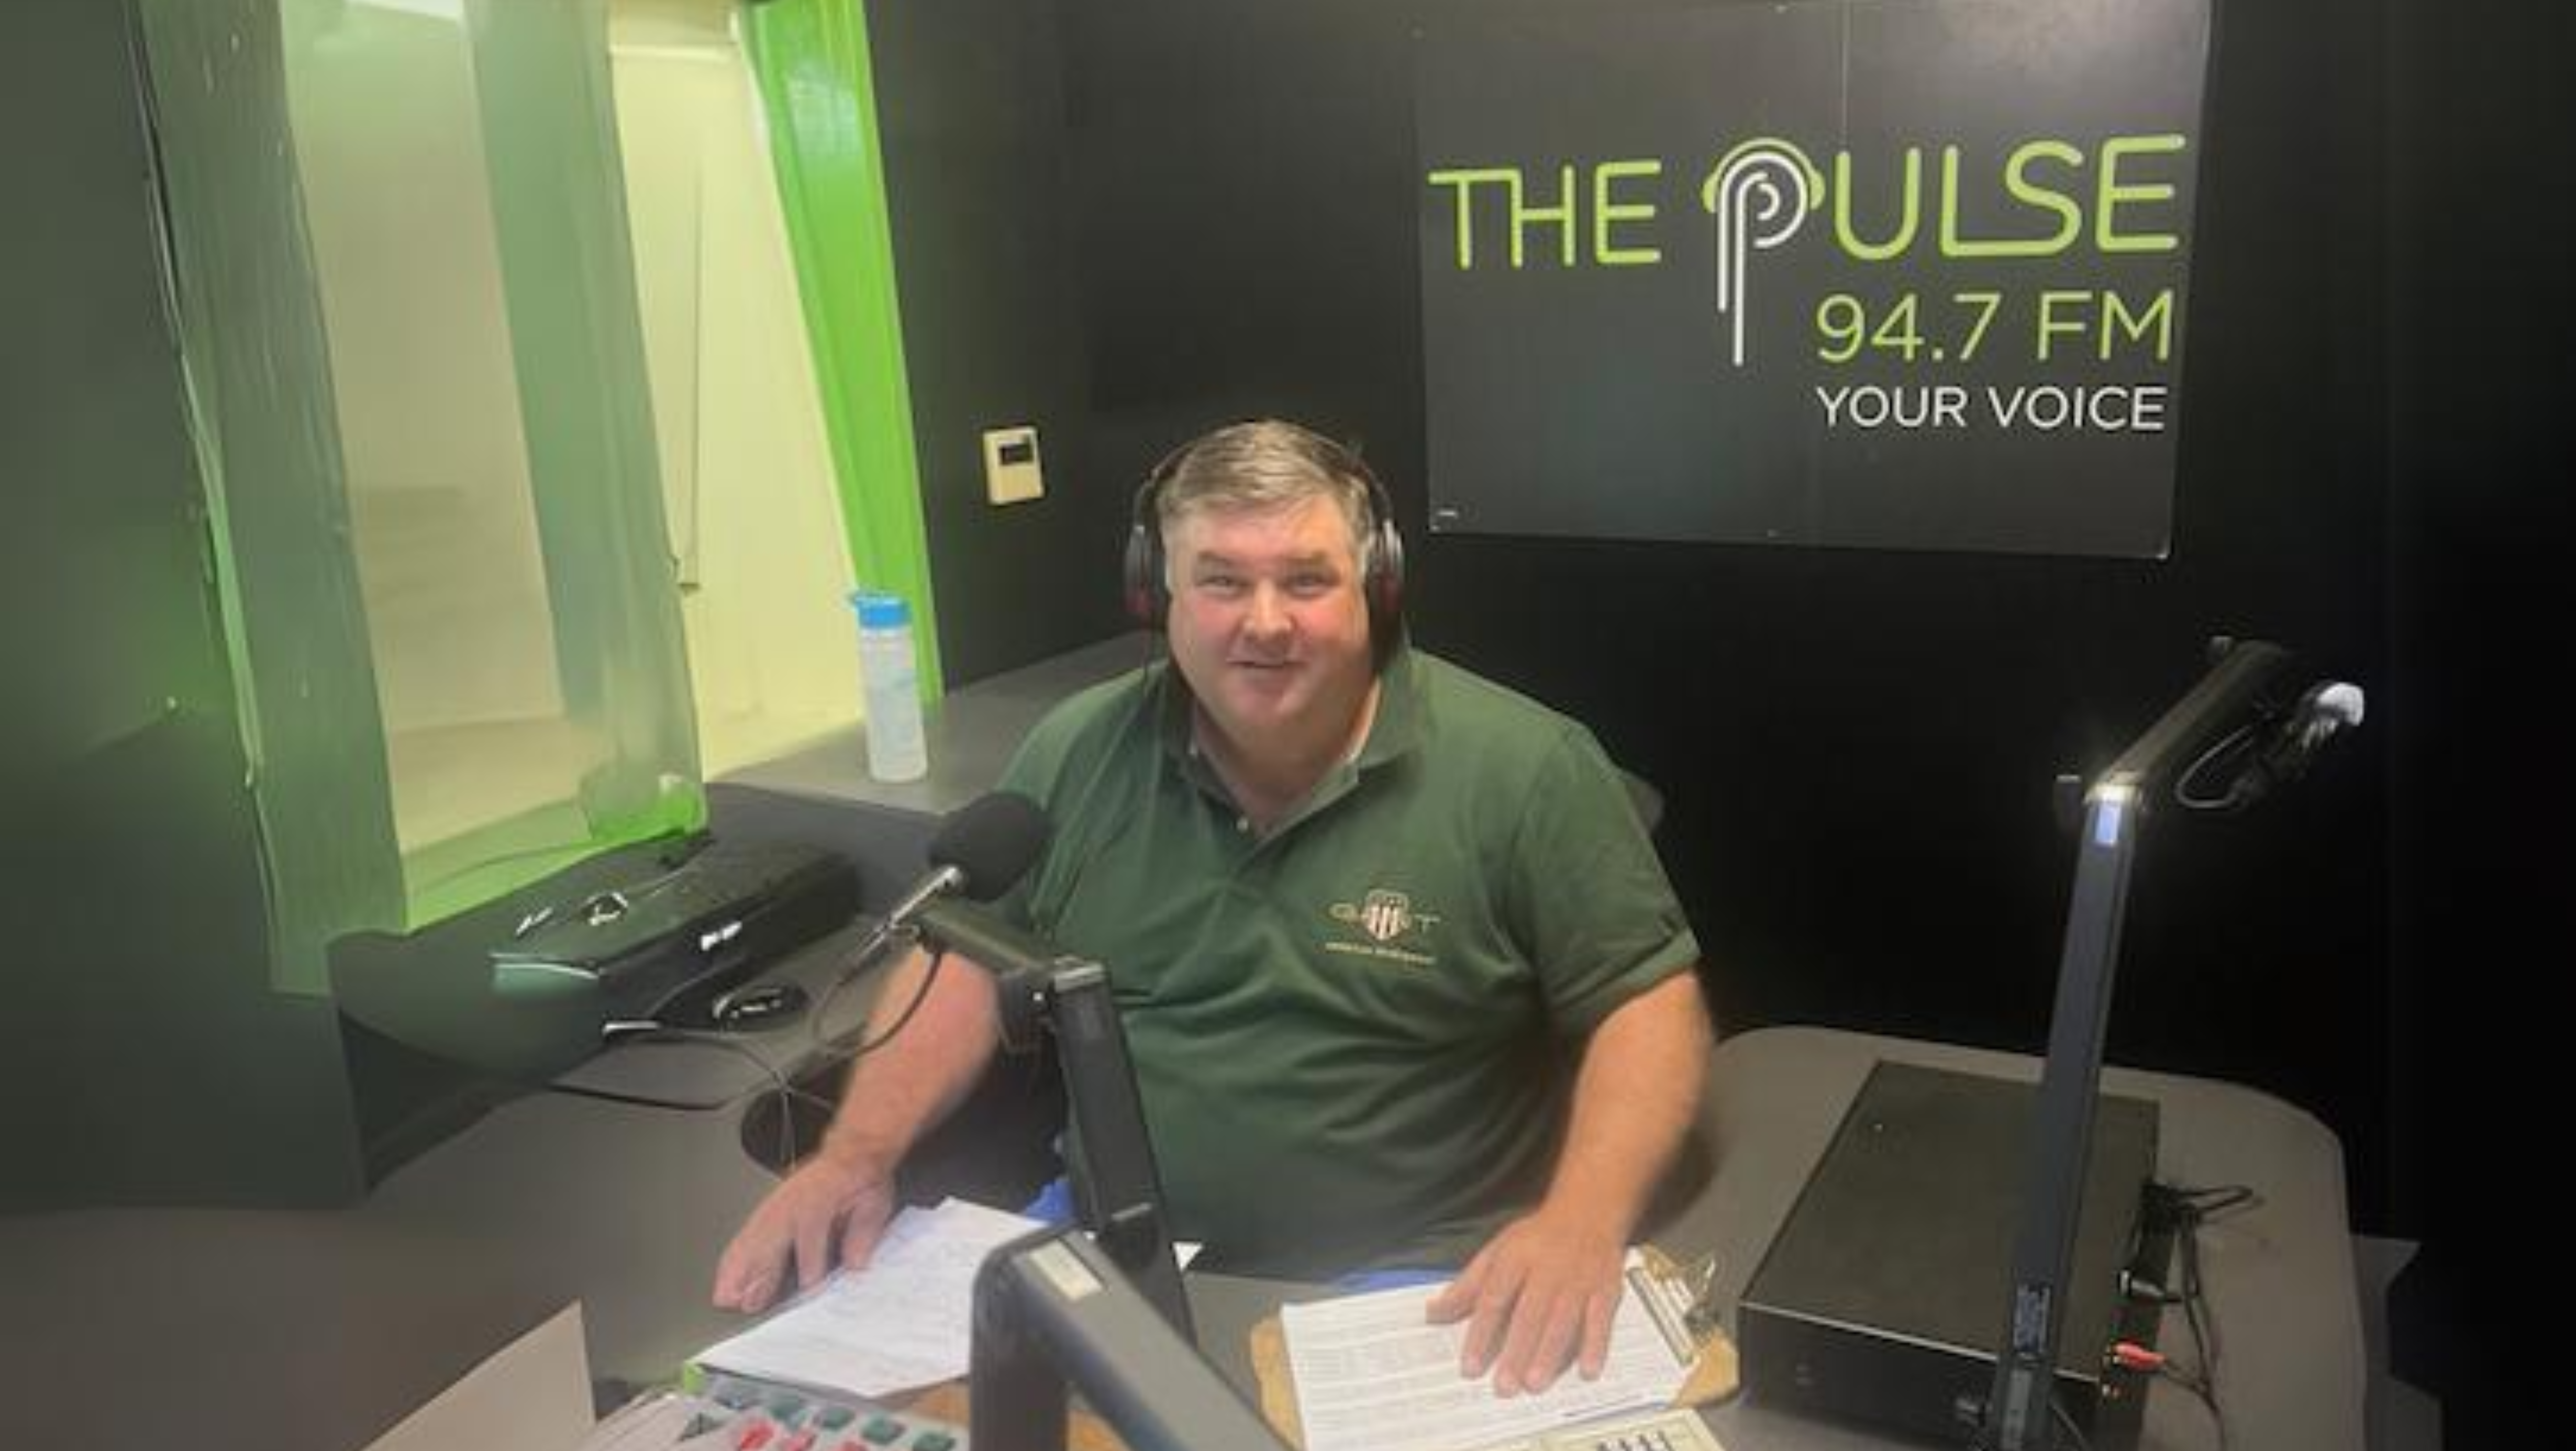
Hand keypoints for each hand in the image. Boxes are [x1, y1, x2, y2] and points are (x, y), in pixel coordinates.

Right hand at [712, 1153, 896, 1312]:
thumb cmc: (860, 1180)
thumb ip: (863, 1234)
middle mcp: (792, 1204)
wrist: (849, 1154)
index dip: (809, 1264)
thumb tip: (855, 1263)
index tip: (807, 1288)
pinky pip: (745, 1236)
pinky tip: (727, 1276)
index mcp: (819, 1200)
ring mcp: (776, 1207)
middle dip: (758, 1274)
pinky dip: (733, 1258)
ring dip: (737, 1270)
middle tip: (748, 1303)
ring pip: (750, 1241)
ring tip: (727, 1297)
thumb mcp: (872, 1204)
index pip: (811, 1236)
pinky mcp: (767, 1211)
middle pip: (769, 1241)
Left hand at [1424, 1209, 1626, 1396]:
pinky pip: (1601, 1319)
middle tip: (1504, 1386)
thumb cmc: (1537, 1237)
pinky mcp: (1605, 1289)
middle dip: (1515, 1352)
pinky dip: (1596, 1345)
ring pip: (1562, 1320)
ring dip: (1549, 1354)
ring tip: (1535, 1383)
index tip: (1470, 1367)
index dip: (1480, 1334)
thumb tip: (1433, 1313)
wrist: (1588, 1211)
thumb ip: (1466, 1286)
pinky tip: (1588, 1370)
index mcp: (1514, 1259)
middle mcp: (1546, 1269)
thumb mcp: (1496, 1251)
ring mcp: (1578, 1280)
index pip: (1493, 1299)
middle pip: (1529, 1315)